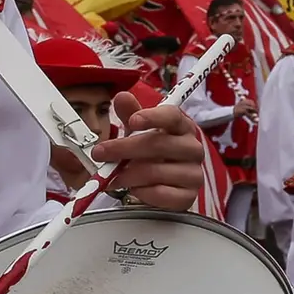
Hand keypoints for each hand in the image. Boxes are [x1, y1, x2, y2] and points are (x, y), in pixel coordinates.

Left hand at [98, 95, 206, 209]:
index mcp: (182, 127)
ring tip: (110, 177)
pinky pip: (161, 194)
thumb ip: (130, 114)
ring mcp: (194, 174)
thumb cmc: (150, 155)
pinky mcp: (189, 197)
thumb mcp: (137, 133)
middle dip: (124, 148)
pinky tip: (131, 190)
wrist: (162, 188)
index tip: (131, 121)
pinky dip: (141, 192)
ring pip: (156, 171)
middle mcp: (192, 148)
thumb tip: (122, 97)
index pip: (172, 116)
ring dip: (127, 174)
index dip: (152, 117)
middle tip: (100, 153)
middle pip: (159, 144)